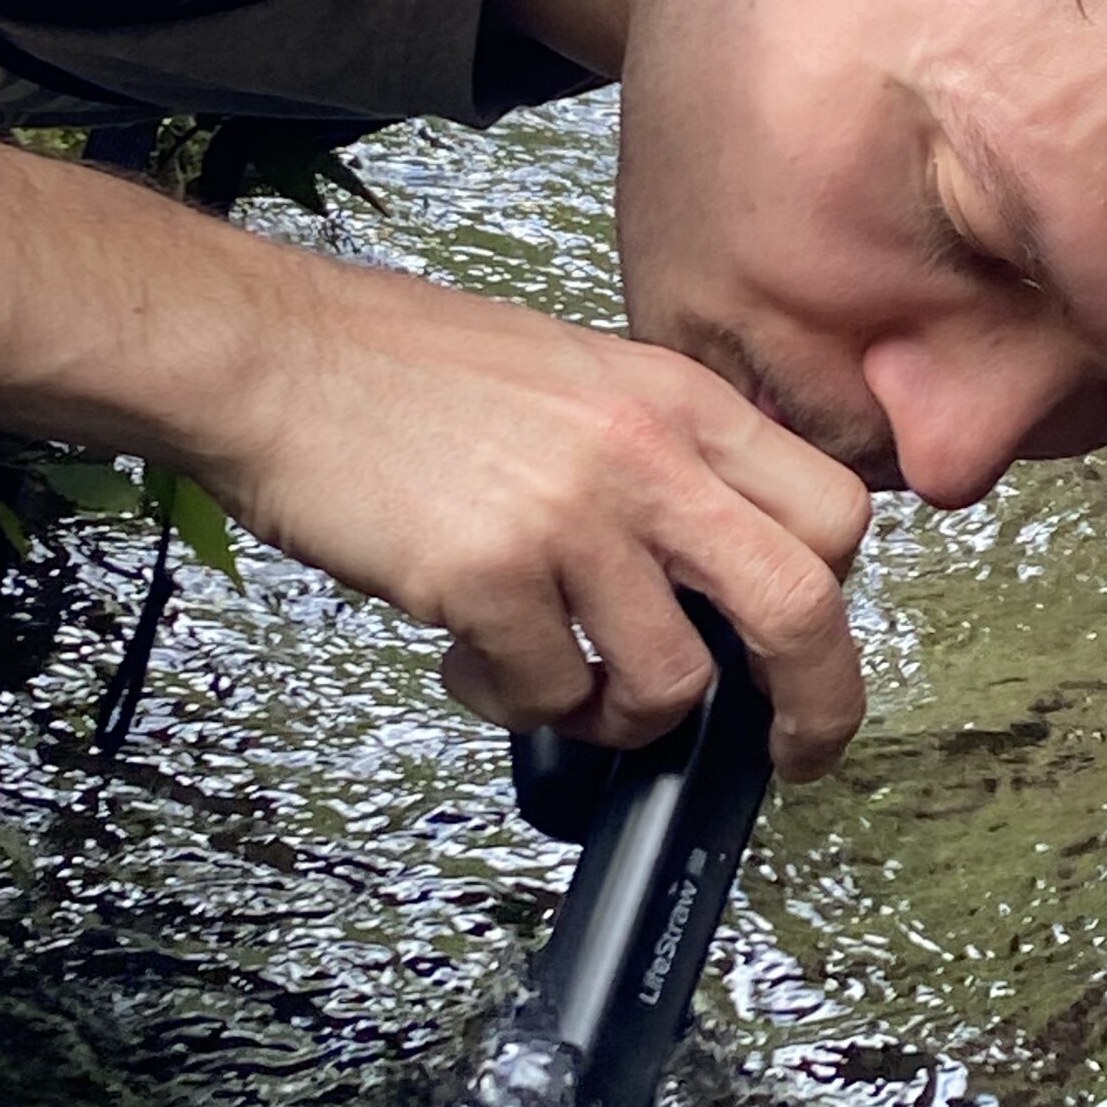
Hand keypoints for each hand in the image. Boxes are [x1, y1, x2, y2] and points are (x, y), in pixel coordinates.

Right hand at [208, 254, 871, 777]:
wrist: (274, 354)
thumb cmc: (404, 368)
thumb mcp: (579, 378)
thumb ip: (661, 457)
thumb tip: (715, 564)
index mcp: (678, 400)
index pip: (831, 510)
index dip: (832, 593)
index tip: (807, 645)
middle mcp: (645, 456)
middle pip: (802, 605)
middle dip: (815, 706)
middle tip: (791, 752)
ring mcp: (571, 518)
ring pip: (674, 681)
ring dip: (626, 717)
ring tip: (561, 686)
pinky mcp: (490, 577)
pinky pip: (549, 695)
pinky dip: (517, 703)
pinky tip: (471, 660)